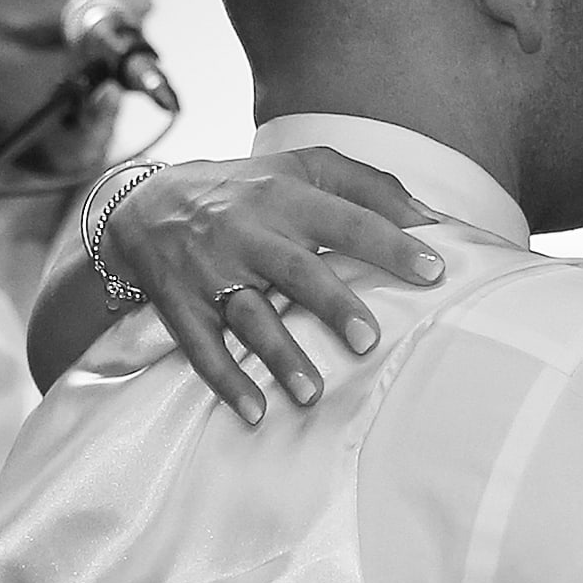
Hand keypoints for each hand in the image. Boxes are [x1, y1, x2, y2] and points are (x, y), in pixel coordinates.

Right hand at [103, 151, 444, 423]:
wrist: (147, 202)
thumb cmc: (252, 190)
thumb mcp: (306, 168)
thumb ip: (371, 189)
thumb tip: (436, 220)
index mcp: (285, 196)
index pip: (344, 218)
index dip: (389, 243)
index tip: (434, 271)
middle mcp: (247, 232)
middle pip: (295, 270)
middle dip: (332, 305)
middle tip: (369, 340)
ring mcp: (211, 272)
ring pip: (248, 315)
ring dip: (279, 356)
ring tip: (311, 394)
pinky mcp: (181, 306)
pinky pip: (202, 348)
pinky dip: (226, 382)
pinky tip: (255, 413)